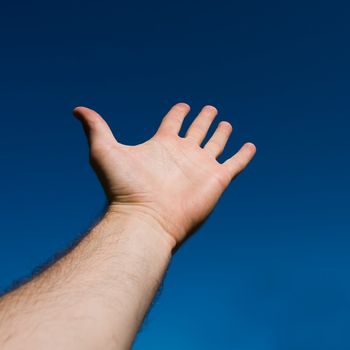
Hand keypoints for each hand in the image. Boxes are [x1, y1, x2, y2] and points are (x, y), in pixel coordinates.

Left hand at [74, 103, 255, 245]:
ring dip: (221, 133)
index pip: (173, 123)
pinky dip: (243, 155)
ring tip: (225, 123)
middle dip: (203, 119)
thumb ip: (95, 128)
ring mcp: (201, 166)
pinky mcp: (217, 179)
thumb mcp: (105, 152)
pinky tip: (249, 146)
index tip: (183, 105)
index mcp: (162, 145)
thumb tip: (77, 110)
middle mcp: (183, 154)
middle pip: (197, 130)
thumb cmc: (124, 189)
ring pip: (216, 144)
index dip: (178, 113)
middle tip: (209, 109)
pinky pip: (235, 163)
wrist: (145, 220)